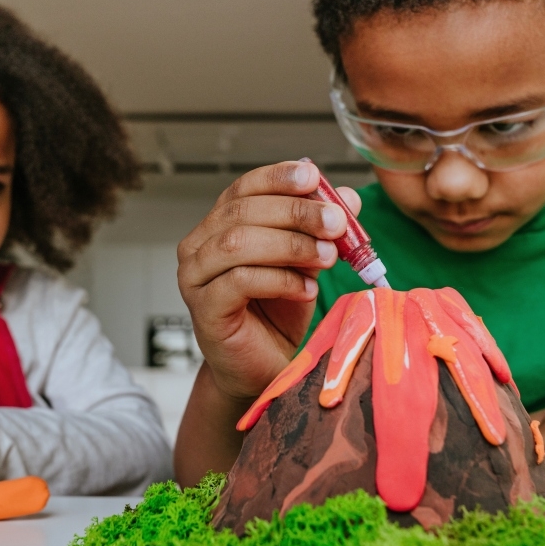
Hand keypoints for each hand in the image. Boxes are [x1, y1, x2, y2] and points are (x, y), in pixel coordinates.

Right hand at [177, 160, 359, 400]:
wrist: (261, 368)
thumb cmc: (277, 314)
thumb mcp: (307, 263)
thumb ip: (321, 230)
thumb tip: (349, 197)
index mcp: (220, 225)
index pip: (244, 188)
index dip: (278, 177)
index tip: (314, 177)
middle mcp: (199, 246)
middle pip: (243, 212)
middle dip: (296, 213)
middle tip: (337, 224)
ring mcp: (195, 277)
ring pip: (238, 243)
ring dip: (290, 245)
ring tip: (327, 257)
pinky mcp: (203, 309)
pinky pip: (240, 281)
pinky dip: (280, 279)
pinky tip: (306, 289)